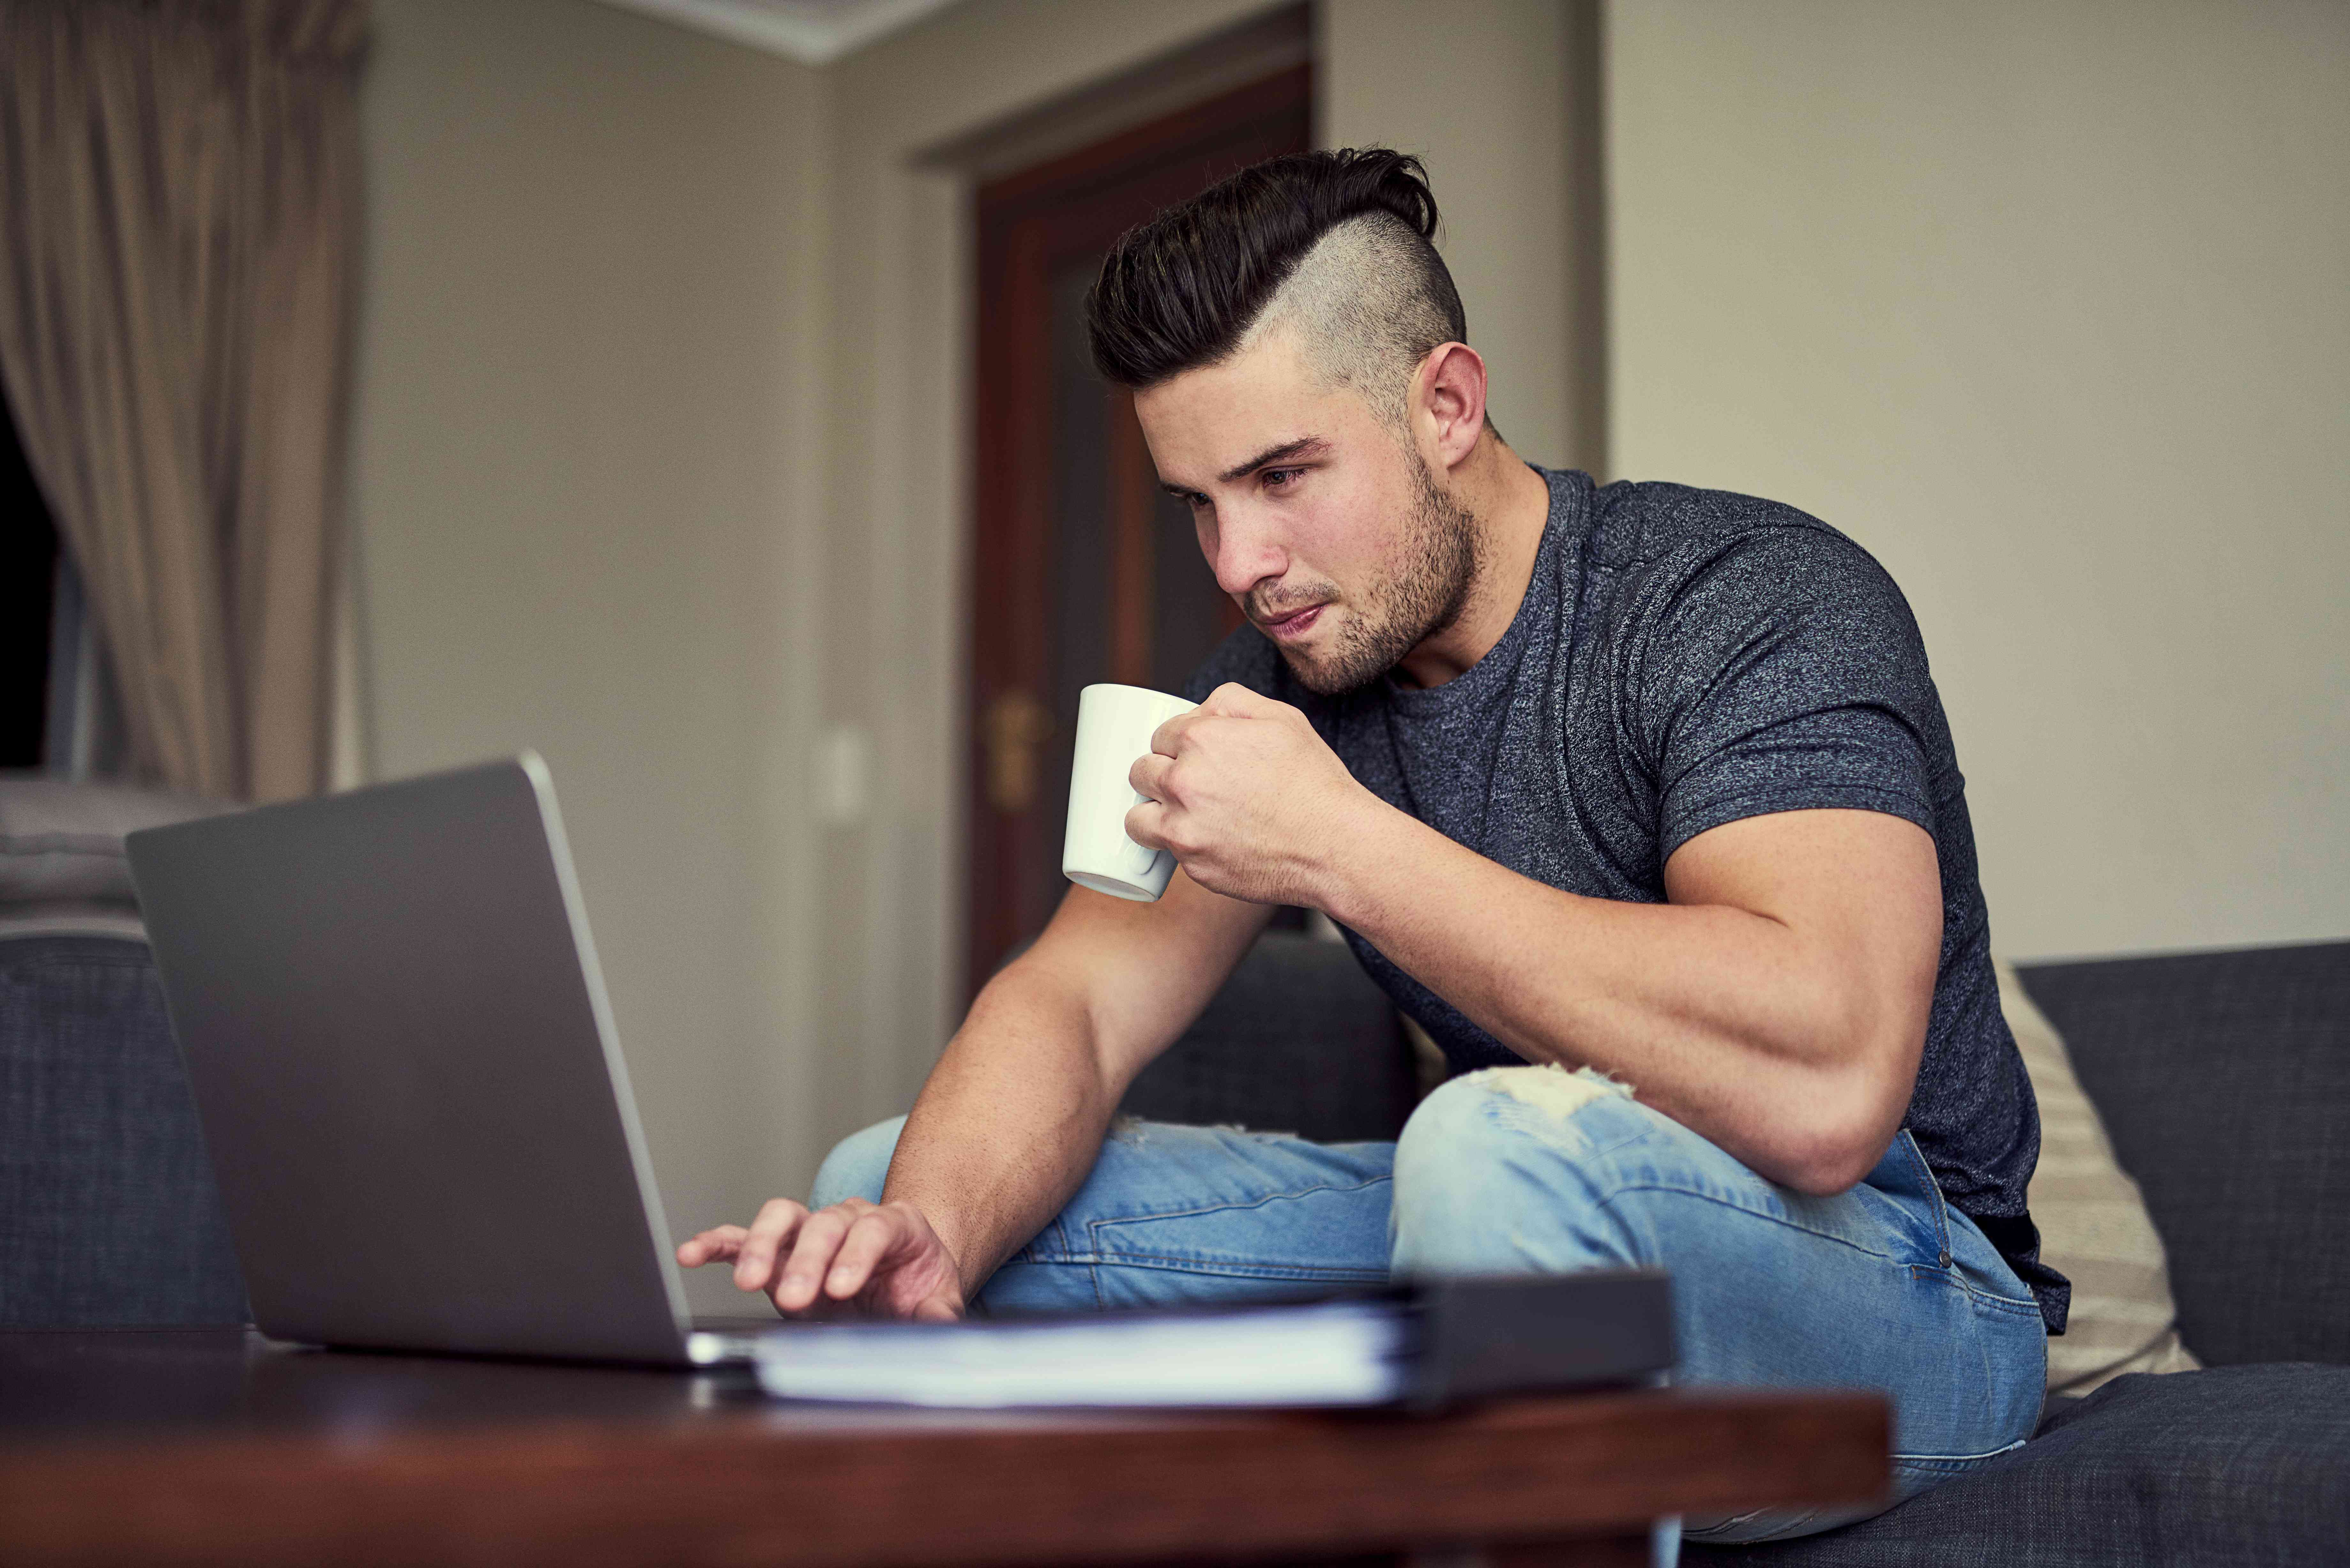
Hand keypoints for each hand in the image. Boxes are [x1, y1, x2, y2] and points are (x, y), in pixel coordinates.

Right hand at [676, 1197, 963, 1320]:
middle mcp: (849, 1219)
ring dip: (761, 1246)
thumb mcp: (939, 1300)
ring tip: (745, 1281)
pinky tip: (692, 1253)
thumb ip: (938, 1316)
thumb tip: (940, 1334)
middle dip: (807, 1261)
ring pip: (781, 1219)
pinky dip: (718, 1244)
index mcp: (896, 1226)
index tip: (841, 1288)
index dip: (856, 1256)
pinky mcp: (779, 1248)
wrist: (905, 1272)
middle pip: (825, 1225)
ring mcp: (810, 1231)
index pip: (873, 1230)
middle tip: (794, 1298)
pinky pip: (743, 1236)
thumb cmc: (918, 1285)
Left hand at [1125, 682, 1383, 906]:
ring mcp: (1183, 827)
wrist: (1334, 845)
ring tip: (1186, 816)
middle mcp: (1183, 781)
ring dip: (1153, 814)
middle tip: (1193, 786)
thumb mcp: (1281, 718)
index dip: (1177, 746)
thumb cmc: (1312, 781)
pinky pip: (1165, 851)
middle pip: (1140, 773)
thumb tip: (1197, 710)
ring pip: (1136, 818)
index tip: (1196, 759)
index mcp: (1200, 738)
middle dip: (1160, 776)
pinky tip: (1211, 840)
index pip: (1159, 737)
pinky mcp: (1191, 865)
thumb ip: (1230, 701)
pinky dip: (1181, 846)